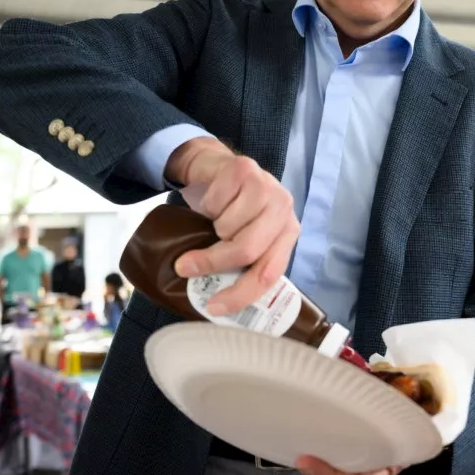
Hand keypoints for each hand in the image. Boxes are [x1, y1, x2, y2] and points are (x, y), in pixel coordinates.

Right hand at [168, 138, 299, 315]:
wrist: (217, 167)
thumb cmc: (232, 209)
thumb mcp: (243, 236)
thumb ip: (242, 263)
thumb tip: (215, 304)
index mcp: (287, 232)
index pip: (269, 273)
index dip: (241, 294)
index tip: (214, 307)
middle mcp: (283, 209)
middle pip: (246, 250)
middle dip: (213, 262)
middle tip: (187, 267)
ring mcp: (267, 186)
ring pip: (227, 226)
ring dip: (211, 227)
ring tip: (214, 218)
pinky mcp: (244, 168)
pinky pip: (215, 202)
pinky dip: (206, 206)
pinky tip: (214, 199)